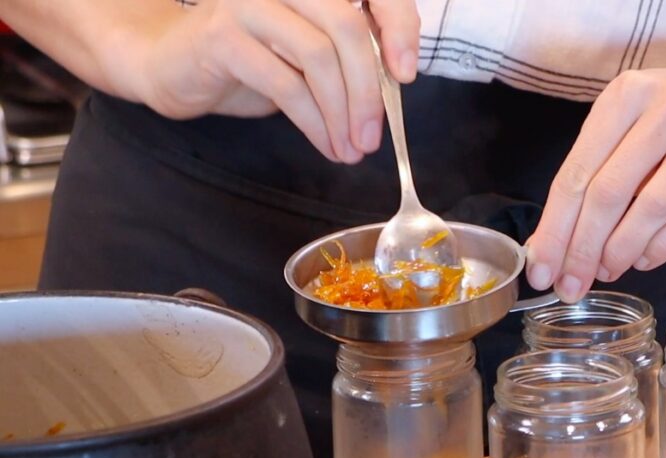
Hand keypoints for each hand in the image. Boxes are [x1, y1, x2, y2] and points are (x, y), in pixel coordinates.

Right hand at [133, 0, 418, 162]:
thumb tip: (396, 84)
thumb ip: (349, 56)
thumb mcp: (309, 55)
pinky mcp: (223, 36)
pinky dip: (314, 123)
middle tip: (373, 137)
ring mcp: (250, 3)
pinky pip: (286, 85)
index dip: (400, 26)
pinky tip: (325, 145)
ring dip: (342, 114)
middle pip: (348, 28)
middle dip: (369, 91)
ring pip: (319, 58)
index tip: (407, 75)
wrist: (173, 66)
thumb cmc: (252, 61)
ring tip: (350, 150)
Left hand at [526, 53, 665, 302]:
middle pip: (609, 192)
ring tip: (606, 271)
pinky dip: (663, 246)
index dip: (555, 228)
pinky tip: (643, 259)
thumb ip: (588, 175)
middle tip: (571, 285)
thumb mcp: (624, 124)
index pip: (577, 172)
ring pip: (652, 207)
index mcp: (625, 95)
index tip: (542, 269)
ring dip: (622, 250)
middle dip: (584, 249)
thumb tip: (547, 243)